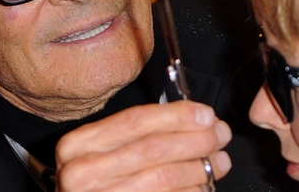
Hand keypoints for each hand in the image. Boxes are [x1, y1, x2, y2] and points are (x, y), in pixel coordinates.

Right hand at [56, 101, 231, 190]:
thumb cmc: (96, 179)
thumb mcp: (103, 148)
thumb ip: (139, 131)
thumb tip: (194, 119)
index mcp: (78, 145)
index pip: (134, 120)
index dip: (176, 115)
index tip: (206, 114)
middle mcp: (83, 174)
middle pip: (152, 148)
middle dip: (195, 139)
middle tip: (220, 135)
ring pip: (163, 177)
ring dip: (199, 167)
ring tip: (220, 161)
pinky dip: (191, 191)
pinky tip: (204, 185)